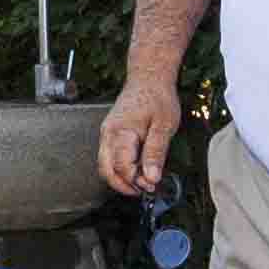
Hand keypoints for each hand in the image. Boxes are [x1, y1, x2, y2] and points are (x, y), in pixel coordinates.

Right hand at [99, 74, 183, 198]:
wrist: (148, 77)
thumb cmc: (158, 98)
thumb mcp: (164, 126)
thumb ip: (156, 153)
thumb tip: (151, 178)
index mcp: (121, 132)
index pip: (122, 167)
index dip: (136, 181)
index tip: (153, 186)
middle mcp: (108, 134)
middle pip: (106, 171)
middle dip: (124, 185)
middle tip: (144, 190)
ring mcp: (106, 134)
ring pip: (105, 165)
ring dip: (121, 178)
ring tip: (142, 182)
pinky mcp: (109, 134)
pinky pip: (109, 157)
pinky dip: (120, 168)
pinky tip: (136, 169)